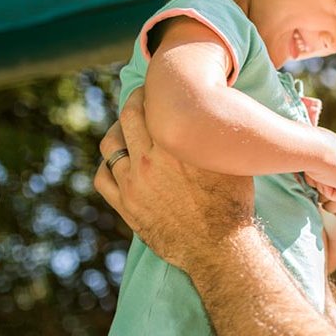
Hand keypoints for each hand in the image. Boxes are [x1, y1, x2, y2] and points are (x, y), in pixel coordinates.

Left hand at [94, 88, 253, 268]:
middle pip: (127, 117)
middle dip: (134, 103)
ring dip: (116, 131)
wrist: (220, 246)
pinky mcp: (126, 205)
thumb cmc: (232, 203)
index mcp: (175, 145)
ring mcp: (133, 184)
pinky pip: (102, 177)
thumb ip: (215, 136)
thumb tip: (218, 114)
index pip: (153, 104)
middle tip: (142, 100)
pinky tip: (117, 162)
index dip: (154, 92)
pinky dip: (106, 164)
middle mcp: (149, 160)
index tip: (160, 90)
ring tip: (126, 130)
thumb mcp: (231, 161)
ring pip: (110, 145)